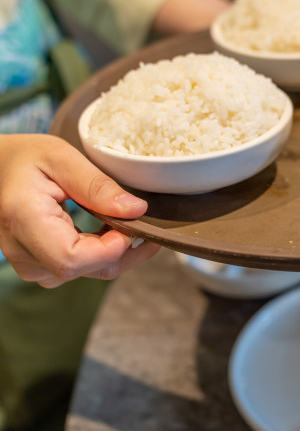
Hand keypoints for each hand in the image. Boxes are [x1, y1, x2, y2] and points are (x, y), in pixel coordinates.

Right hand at [0, 134, 159, 287]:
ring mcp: (28, 262)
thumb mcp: (61, 157)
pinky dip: (102, 254)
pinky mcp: (39, 265)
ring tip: (132, 226)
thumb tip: (136, 210)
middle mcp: (21, 249)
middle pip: (83, 270)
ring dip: (116, 254)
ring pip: (85, 273)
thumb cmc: (24, 158)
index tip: (134, 226)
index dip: (109, 249)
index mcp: (23, 219)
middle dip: (123, 252)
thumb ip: (97, 185)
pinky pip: (79, 269)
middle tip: (148, 226)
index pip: (71, 259)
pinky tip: (113, 232)